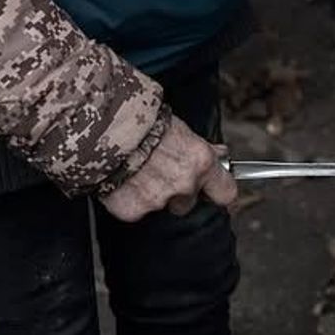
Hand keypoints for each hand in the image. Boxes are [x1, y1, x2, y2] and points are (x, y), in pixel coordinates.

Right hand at [100, 116, 236, 221]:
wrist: (108, 129)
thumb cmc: (146, 123)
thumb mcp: (182, 131)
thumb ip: (201, 149)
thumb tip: (220, 154)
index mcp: (202, 163)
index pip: (226, 193)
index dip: (218, 191)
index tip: (213, 190)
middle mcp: (184, 185)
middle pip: (188, 203)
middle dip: (178, 193)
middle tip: (162, 173)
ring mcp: (158, 200)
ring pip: (161, 206)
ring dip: (154, 195)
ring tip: (139, 172)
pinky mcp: (133, 211)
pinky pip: (137, 210)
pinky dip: (130, 199)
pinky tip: (124, 181)